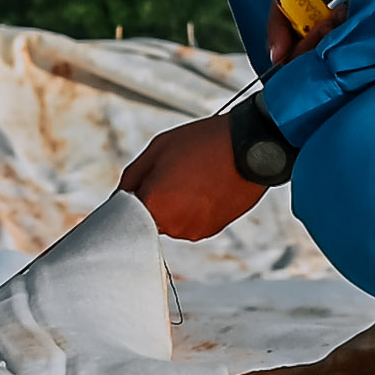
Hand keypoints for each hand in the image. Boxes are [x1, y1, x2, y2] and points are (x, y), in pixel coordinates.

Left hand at [122, 107, 271, 244]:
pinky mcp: (212, 230)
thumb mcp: (158, 148)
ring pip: (172, 221)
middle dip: (154, 200)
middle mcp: (173, 225)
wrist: (252, 149)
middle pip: (149, 219)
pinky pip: (192, 222)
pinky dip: (194, 209)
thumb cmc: (205, 143)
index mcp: (154, 205)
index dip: (130, 198)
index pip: (125, 214)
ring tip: (193, 178)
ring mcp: (194, 230)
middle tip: (171, 174)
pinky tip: (206, 186)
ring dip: (176, 205)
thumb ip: (133, 176)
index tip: (139, 186)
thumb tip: (122, 195)